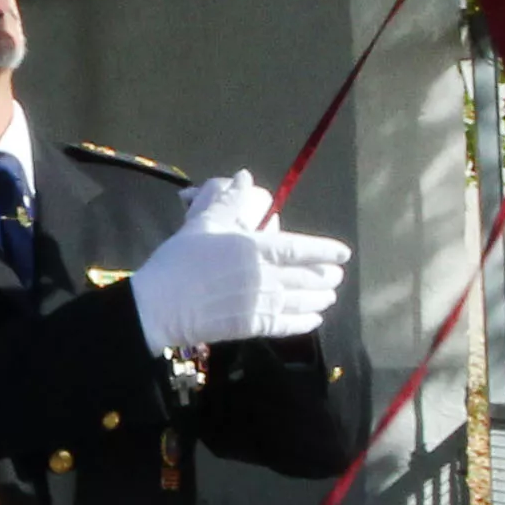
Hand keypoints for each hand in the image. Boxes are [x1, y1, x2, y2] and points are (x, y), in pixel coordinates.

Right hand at [129, 172, 349, 349]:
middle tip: (336, 276)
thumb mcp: (203, 222)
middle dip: (325, 276)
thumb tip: (244, 177)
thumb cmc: (181, 259)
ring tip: (329, 296)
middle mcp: (265, 277)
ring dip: (319, 298)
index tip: (343, 253)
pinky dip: (304, 323)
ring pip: (301, 301)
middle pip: (306, 277)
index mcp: (255, 248)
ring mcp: (261, 304)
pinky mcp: (252, 327)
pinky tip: (314, 321)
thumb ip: (228, 200)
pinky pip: (287, 325)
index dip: (325, 250)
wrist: (160, 305)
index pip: (300, 248)